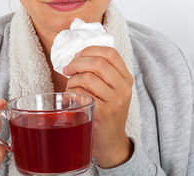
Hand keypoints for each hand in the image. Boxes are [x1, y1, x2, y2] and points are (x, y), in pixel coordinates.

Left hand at [63, 46, 133, 167]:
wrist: (111, 143)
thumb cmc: (106, 113)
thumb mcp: (111, 91)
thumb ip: (100, 74)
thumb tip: (75, 56)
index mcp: (126, 78)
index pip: (111, 53)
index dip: (91, 50)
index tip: (77, 55)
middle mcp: (123, 88)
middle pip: (98, 63)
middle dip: (77, 63)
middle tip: (67, 69)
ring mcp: (115, 101)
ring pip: (87, 78)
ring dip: (72, 81)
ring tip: (70, 89)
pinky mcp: (102, 113)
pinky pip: (80, 94)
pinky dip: (70, 94)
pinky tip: (71, 100)